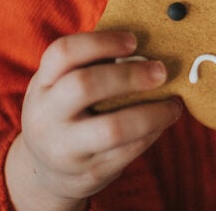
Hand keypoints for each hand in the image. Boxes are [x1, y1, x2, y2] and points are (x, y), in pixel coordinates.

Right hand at [5, 31, 181, 210]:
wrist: (47, 174)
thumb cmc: (66, 115)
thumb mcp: (61, 88)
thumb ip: (92, 67)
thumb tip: (146, 52)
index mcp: (43, 84)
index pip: (63, 52)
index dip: (102, 42)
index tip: (133, 41)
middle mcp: (46, 116)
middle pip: (84, 85)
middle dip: (129, 75)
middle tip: (161, 72)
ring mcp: (65, 148)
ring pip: (113, 128)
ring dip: (152, 113)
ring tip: (172, 105)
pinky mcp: (89, 173)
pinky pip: (128, 151)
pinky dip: (152, 133)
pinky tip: (162, 122)